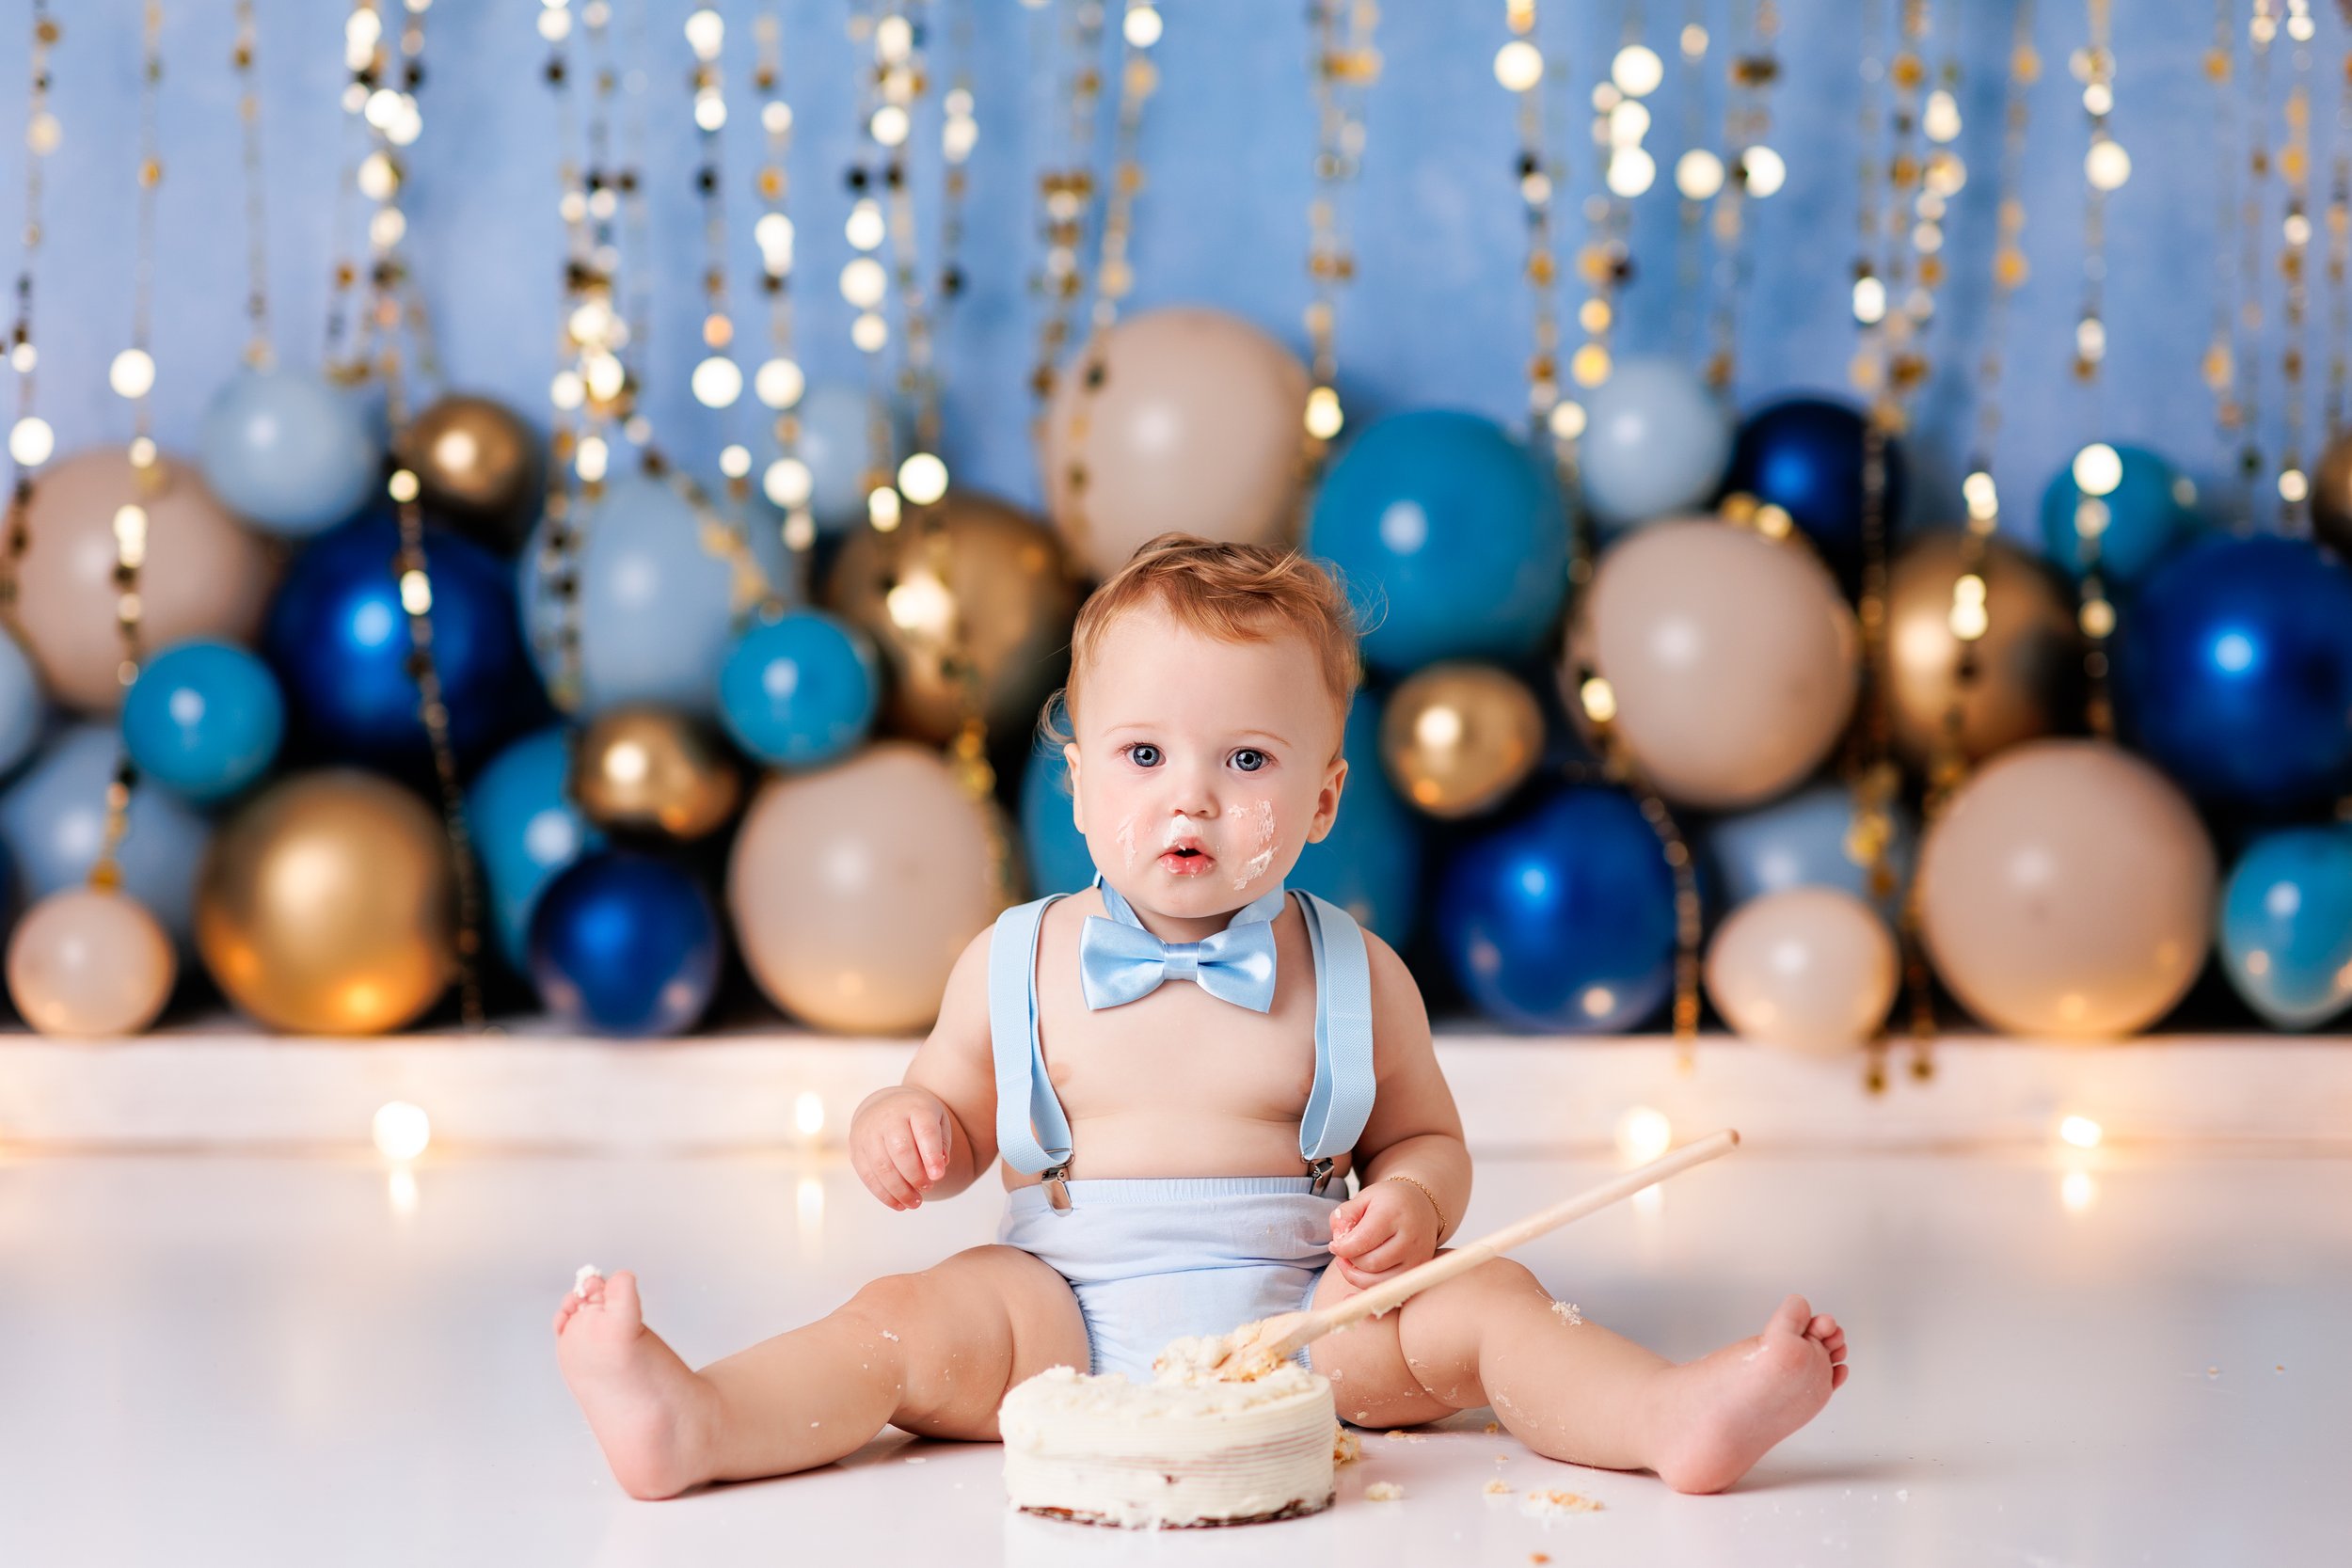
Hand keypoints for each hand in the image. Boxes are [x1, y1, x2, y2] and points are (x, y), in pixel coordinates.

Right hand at [849, 1087, 952, 1209]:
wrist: (887, 1105)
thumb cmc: (917, 1118)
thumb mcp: (938, 1121)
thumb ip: (942, 1144)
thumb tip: (937, 1169)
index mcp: (915, 1108)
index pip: (924, 1131)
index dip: (931, 1155)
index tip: (938, 1177)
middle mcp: (889, 1117)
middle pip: (900, 1150)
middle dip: (915, 1175)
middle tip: (927, 1188)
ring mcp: (869, 1132)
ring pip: (882, 1166)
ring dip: (900, 1190)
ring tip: (915, 1202)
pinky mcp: (856, 1147)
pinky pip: (867, 1175)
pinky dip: (883, 1194)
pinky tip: (898, 1204)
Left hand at [1326, 1177, 1440, 1287]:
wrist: (1423, 1206)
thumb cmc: (1390, 1202)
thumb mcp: (1364, 1198)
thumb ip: (1345, 1215)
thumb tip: (1337, 1239)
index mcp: (1393, 1214)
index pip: (1362, 1241)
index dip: (1342, 1248)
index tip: (1335, 1245)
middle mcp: (1409, 1238)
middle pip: (1370, 1263)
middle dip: (1350, 1261)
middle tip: (1344, 1251)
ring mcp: (1417, 1257)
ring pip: (1379, 1282)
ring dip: (1358, 1276)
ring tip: (1352, 1262)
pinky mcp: (1417, 1271)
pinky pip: (1389, 1290)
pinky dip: (1370, 1288)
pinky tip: (1360, 1277)